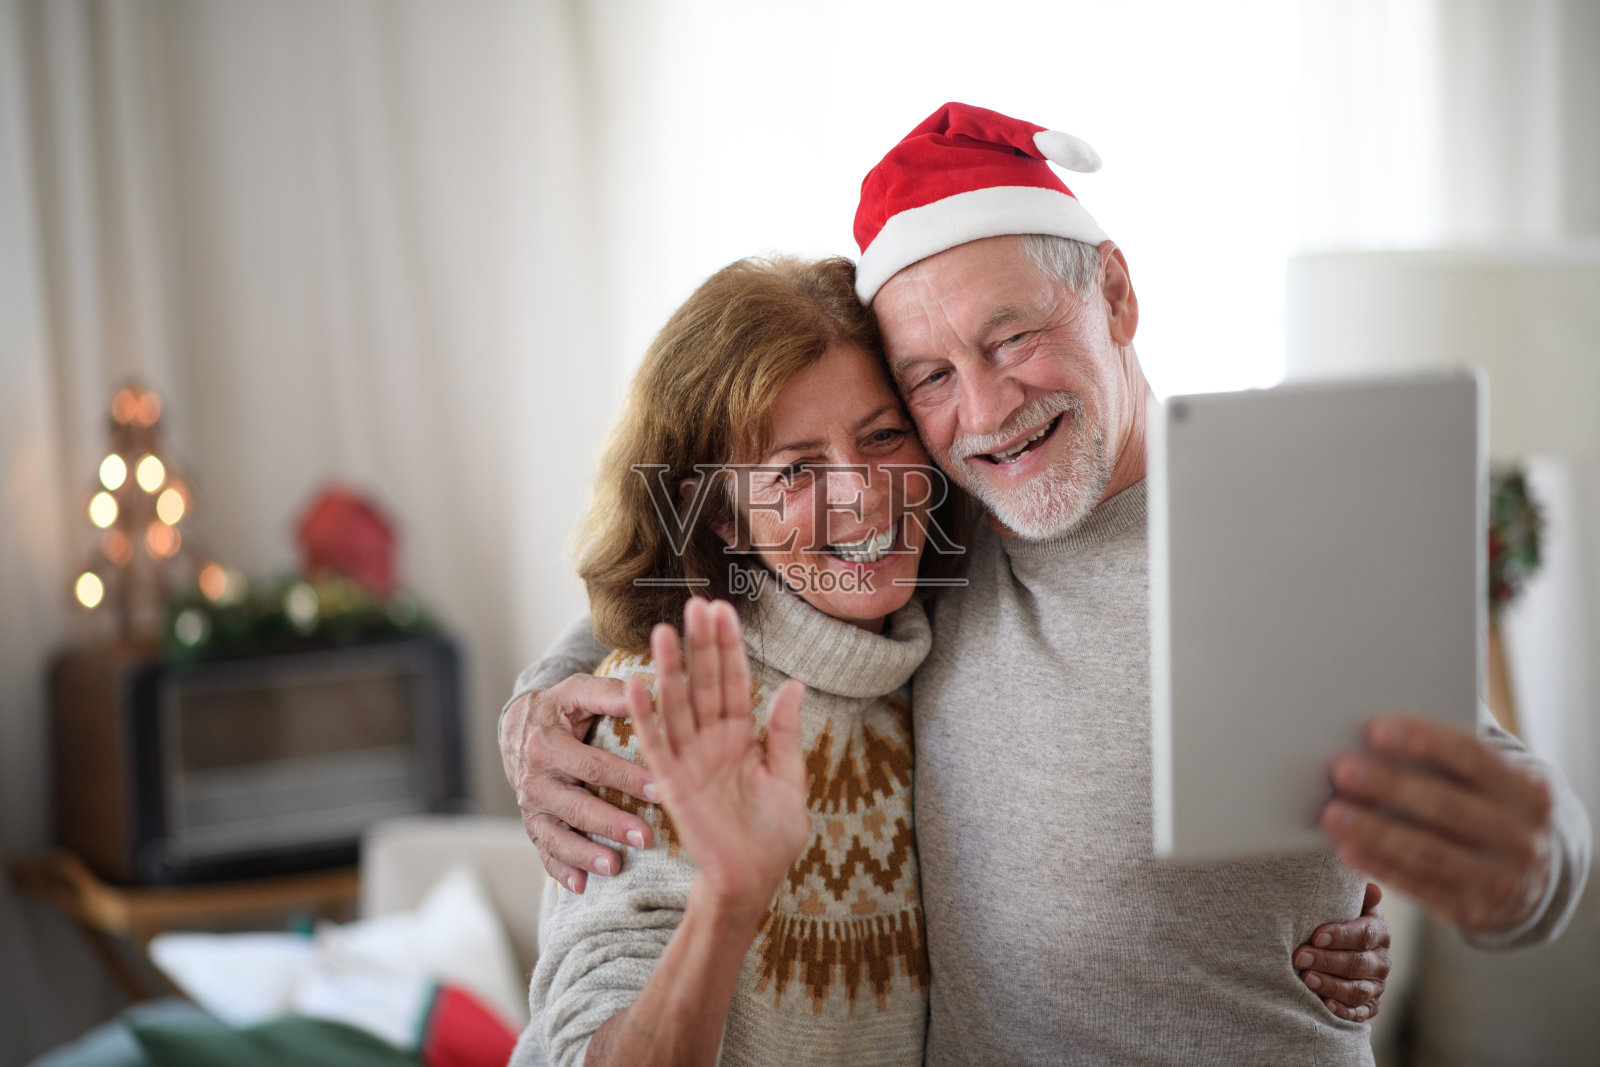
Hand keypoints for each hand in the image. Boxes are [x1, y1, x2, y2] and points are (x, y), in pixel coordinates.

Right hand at [501, 673, 657, 893]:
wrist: (517, 727)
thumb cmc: (560, 709)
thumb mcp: (577, 691)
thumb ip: (607, 693)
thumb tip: (644, 692)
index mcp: (548, 745)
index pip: (593, 765)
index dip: (627, 778)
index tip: (661, 790)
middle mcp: (536, 779)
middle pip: (577, 806)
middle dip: (612, 824)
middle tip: (646, 838)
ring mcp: (531, 806)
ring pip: (557, 835)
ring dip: (586, 854)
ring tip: (615, 867)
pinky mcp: (532, 824)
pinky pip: (543, 851)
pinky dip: (561, 870)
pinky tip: (581, 885)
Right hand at [629, 599, 809, 918]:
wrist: (753, 880)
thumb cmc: (773, 835)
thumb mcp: (789, 779)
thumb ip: (784, 733)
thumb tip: (794, 684)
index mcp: (740, 737)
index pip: (734, 682)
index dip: (729, 648)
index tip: (724, 611)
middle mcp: (712, 742)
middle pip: (704, 684)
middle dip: (701, 645)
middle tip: (696, 605)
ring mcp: (690, 761)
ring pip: (678, 706)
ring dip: (671, 669)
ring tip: (665, 631)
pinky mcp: (672, 784)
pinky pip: (656, 745)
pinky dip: (647, 716)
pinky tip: (640, 684)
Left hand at [1294, 882, 1390, 1021]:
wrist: (1340, 950)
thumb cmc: (1337, 921)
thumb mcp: (1347, 905)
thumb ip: (1356, 896)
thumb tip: (1372, 888)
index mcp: (1379, 932)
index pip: (1365, 934)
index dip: (1341, 935)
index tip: (1316, 936)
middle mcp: (1381, 960)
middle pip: (1358, 963)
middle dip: (1327, 961)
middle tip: (1300, 958)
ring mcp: (1377, 985)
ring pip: (1357, 989)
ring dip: (1331, 985)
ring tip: (1306, 979)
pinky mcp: (1370, 1006)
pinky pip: (1360, 1012)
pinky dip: (1343, 1010)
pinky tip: (1324, 1004)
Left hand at [1322, 715, 1554, 932]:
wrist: (1542, 878)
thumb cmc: (1495, 808)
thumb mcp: (1499, 781)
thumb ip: (1455, 755)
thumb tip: (1383, 729)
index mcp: (1529, 790)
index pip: (1474, 756)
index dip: (1425, 741)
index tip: (1376, 729)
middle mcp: (1521, 837)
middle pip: (1447, 806)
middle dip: (1390, 786)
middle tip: (1341, 769)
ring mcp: (1502, 880)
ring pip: (1429, 853)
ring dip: (1375, 832)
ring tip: (1332, 814)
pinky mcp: (1474, 913)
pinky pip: (1421, 888)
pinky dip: (1381, 867)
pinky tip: (1348, 850)